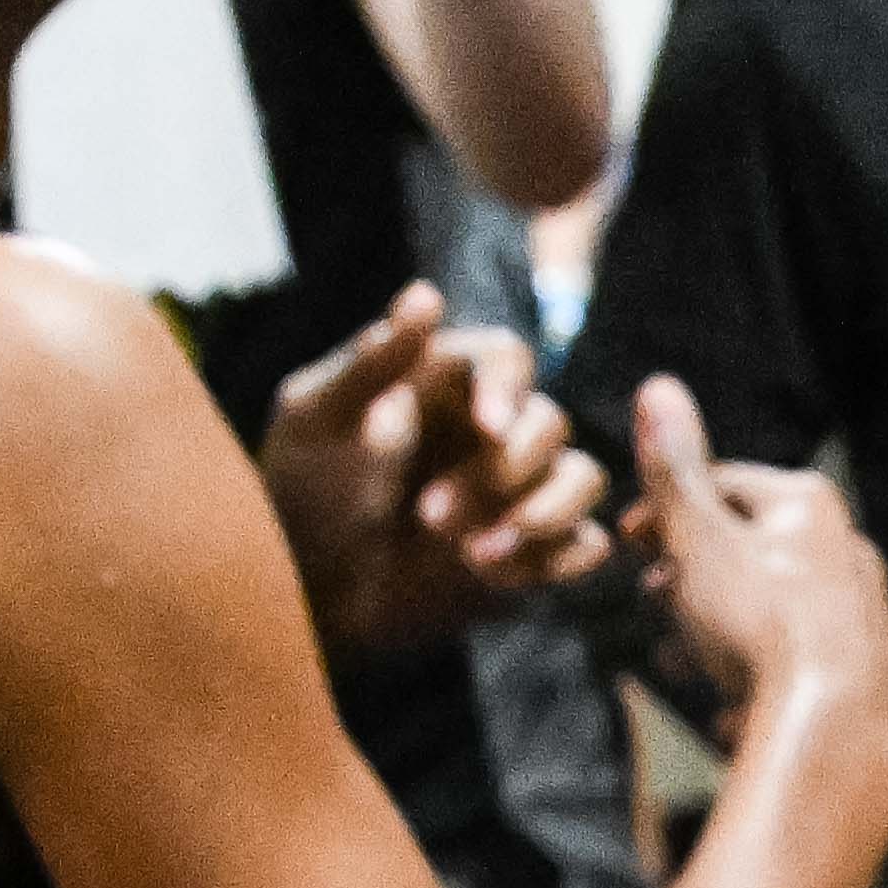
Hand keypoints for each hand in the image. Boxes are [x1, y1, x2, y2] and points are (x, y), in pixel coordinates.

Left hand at [260, 289, 608, 659]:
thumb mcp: (314, 419)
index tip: (489, 425)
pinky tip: (495, 575)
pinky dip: (558, 558)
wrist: (304, 591)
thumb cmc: (301, 492)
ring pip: (582, 478)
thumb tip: (426, 296)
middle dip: (501, 471)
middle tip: (429, 516)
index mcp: (446, 385)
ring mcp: (518, 491)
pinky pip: (586, 544)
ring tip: (475, 554)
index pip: (508, 357)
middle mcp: (492, 431)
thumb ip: (370, 363)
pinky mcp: (536, 549)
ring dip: (542, 513)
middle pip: (548, 423)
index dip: (508, 386)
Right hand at [611, 374, 887, 781]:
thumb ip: (674, 472)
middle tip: (655, 599)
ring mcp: (855, 608)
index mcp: (808, 503)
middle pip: (740, 548)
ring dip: (709, 627)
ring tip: (683, 656)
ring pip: (758, 605)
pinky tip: (725, 698)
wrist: (837, 728)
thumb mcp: (700, 539)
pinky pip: (786, 655)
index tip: (628, 540)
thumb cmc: (762, 623)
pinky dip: (747, 667)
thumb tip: (659, 385)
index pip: (719, 485)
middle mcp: (843, 547)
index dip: (663, 511)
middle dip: (686, 574)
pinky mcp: (855, 666)